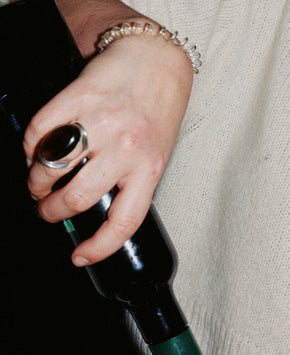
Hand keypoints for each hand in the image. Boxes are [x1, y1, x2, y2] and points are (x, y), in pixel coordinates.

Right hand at [23, 32, 192, 264]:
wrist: (157, 60)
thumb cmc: (158, 112)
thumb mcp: (156, 155)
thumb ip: (133, 183)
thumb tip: (101, 213)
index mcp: (149, 170)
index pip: (123, 222)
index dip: (99, 247)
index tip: (81, 257)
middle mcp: (126, 149)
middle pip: (78, 197)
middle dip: (53, 211)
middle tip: (47, 211)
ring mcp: (101, 123)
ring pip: (54, 166)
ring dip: (37, 182)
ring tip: (37, 184)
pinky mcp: (78, 96)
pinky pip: (41, 129)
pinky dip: (30, 146)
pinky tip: (34, 152)